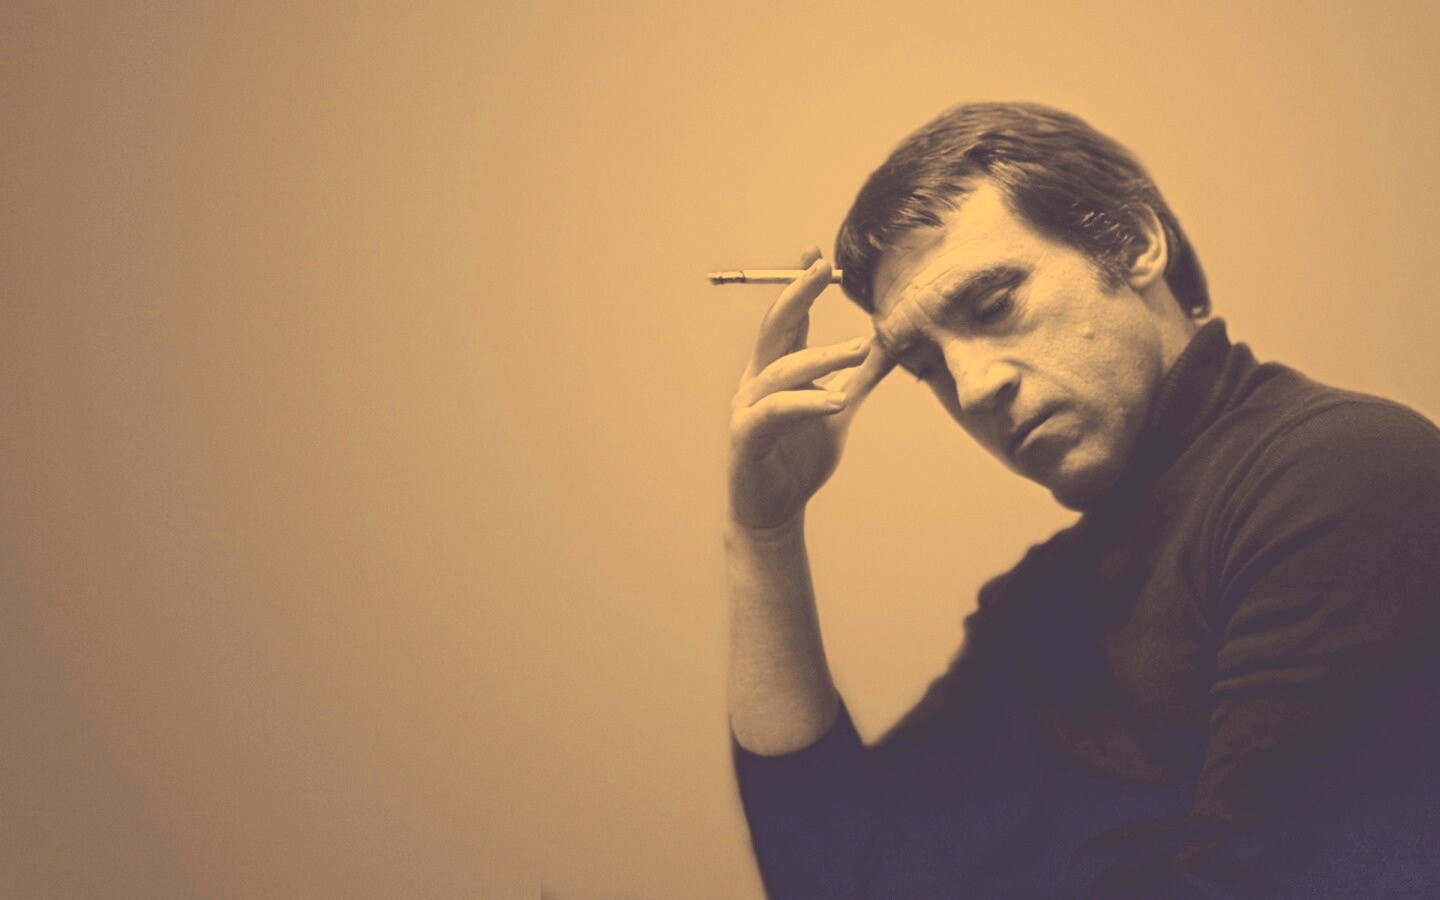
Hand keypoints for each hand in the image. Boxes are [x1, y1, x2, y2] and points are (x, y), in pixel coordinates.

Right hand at [727, 248, 892, 530]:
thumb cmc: (800, 459)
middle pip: (775, 329)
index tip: (816, 254)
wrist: (774, 511)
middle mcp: (757, 380)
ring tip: (860, 349)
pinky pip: (776, 411)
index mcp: (777, 369)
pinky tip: (837, 401)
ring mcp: (748, 407)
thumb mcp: (838, 408)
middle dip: (797, 296)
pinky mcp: (746, 436)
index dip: (800, 287)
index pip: (789, 320)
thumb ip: (861, 378)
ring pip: (782, 369)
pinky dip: (806, 403)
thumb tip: (890, 344)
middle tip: (822, 271)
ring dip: (821, 356)